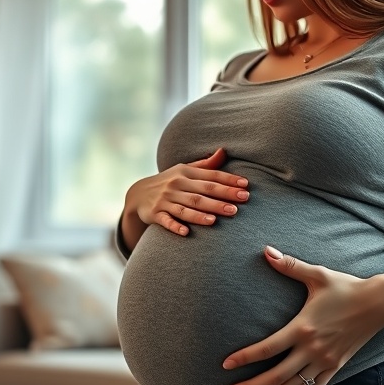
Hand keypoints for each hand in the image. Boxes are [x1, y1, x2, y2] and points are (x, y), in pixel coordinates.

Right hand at [124, 148, 249, 238]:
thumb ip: (206, 165)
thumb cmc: (169, 181)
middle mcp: (176, 185)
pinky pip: (166, 221)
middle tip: (241, 201)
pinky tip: (186, 232)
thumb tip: (224, 151)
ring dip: (201, 214)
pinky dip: (175, 226)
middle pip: (202, 192)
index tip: (246, 185)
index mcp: (186, 173)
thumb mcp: (184, 169)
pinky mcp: (155, 214)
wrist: (137, 194)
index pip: (211, 176)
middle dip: (221, 197)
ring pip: (185, 208)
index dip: (228, 180)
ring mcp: (165, 200)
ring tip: (217, 219)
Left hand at [221, 246, 383, 384]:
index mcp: (304, 327)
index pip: (268, 348)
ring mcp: (325, 362)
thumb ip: (289, 266)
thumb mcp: (317, 274)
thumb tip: (266, 250)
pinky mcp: (333, 369)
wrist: (380, 303)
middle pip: (276, 377)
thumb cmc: (346, 286)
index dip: (245, 358)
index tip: (226, 365)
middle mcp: (313, 349)